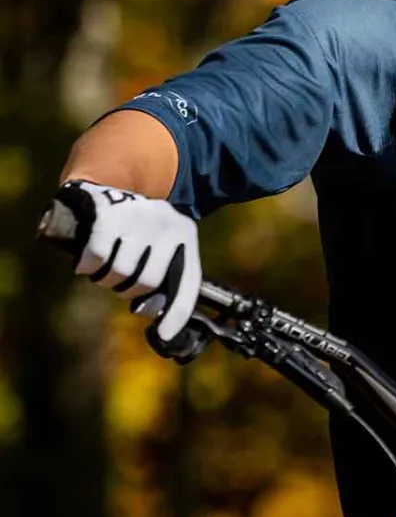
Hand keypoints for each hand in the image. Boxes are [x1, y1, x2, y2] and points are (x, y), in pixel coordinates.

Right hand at [56, 180, 200, 341]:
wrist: (107, 181)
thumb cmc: (136, 225)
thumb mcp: (160, 244)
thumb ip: (166, 279)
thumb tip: (158, 322)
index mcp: (183, 233)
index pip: (186, 281)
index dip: (176, 313)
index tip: (164, 335)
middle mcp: (165, 223)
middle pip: (146, 284)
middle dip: (128, 289)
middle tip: (119, 276)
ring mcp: (137, 218)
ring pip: (119, 273)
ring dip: (105, 278)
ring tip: (104, 265)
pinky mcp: (108, 215)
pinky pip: (96, 258)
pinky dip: (87, 266)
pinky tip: (86, 260)